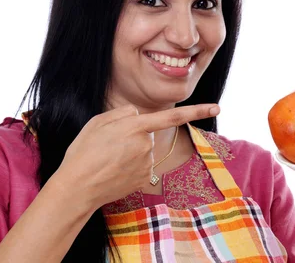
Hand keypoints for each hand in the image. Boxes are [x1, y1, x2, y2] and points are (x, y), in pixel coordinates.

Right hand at [53, 103, 219, 210]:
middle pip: (148, 132)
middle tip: (109, 146)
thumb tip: (138, 115)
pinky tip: (115, 171)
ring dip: (132, 152)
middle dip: (134, 135)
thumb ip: (123, 113)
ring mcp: (147, 164)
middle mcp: (146, 144)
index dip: (197, 111)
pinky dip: (132, 167)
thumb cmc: (83, 152)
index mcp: (135, 126)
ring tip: (109, 160)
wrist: (78, 187)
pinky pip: (143, 166)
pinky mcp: (146, 179)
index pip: (173, 116)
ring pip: (145, 149)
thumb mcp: (98, 122)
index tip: (216, 107)